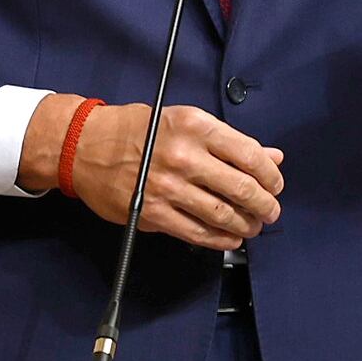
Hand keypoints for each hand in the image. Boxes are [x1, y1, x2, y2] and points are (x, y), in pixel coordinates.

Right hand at [31, 97, 285, 251]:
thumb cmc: (139, 130)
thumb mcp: (187, 121)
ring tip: (254, 225)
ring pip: (222, 214)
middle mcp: (184, 157)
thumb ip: (231, 141)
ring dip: (247, 224)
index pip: (250, 155)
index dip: (270, 175)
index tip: (275, 184)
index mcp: (197, 127)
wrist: (86, 146)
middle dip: (265, 204)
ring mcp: (168, 187)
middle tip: (271, 210)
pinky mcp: (153, 213)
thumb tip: (272, 156)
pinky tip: (231, 237)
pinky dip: (220, 239)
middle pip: (241, 188)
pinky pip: (196, 232)